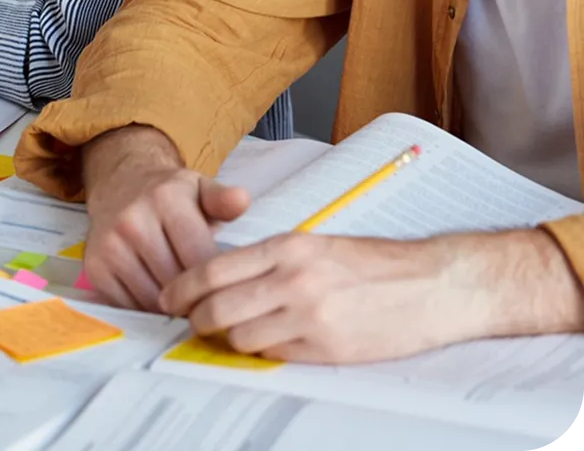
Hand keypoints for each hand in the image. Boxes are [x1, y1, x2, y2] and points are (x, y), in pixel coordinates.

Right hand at [81, 127, 250, 310]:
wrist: (120, 184)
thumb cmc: (169, 195)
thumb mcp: (199, 188)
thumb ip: (222, 200)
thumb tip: (243, 200)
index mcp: (165, 199)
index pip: (199, 260)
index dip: (217, 283)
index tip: (226, 291)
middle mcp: (133, 220)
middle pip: (176, 284)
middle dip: (195, 298)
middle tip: (207, 301)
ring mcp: (110, 245)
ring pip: (152, 301)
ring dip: (171, 308)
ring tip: (183, 299)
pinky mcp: (94, 267)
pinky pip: (128, 306)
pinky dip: (146, 309)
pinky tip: (157, 296)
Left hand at [162, 228, 583, 363]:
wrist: (432, 284)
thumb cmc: (374, 262)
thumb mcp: (316, 244)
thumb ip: (271, 259)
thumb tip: (225, 279)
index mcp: (288, 247)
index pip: (214, 270)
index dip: (182, 288)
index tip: (168, 297)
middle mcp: (294, 281)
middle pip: (218, 308)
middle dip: (194, 319)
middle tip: (188, 323)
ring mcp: (310, 318)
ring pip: (240, 338)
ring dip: (226, 340)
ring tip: (225, 335)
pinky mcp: (328, 350)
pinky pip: (275, 356)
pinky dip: (262, 353)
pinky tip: (264, 345)